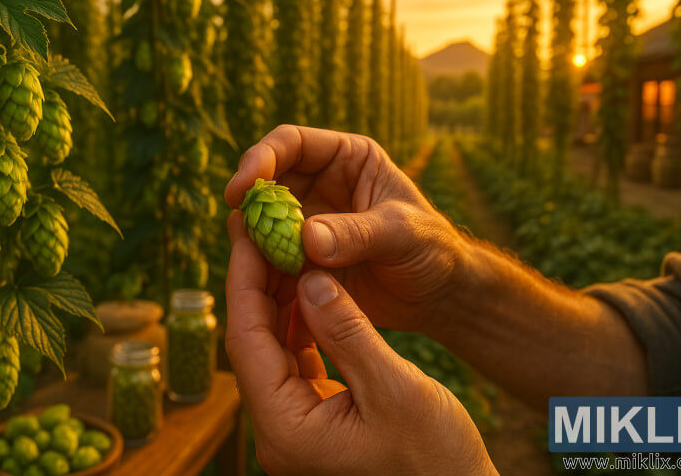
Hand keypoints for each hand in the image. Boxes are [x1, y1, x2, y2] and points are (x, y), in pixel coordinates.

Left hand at [224, 216, 496, 475]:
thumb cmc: (437, 460)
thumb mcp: (395, 389)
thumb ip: (348, 332)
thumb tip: (308, 278)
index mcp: (287, 429)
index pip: (246, 341)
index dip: (244, 279)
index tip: (248, 230)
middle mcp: (279, 430)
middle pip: (253, 342)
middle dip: (256, 282)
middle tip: (261, 227)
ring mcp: (295, 427)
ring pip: (272, 349)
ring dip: (279, 299)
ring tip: (284, 248)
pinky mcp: (314, 420)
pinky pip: (295, 361)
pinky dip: (302, 324)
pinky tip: (311, 291)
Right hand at [225, 125, 464, 333]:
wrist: (438, 296)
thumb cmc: (432, 250)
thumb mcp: (403, 234)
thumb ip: (358, 232)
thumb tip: (307, 237)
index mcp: (347, 159)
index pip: (292, 143)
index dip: (261, 158)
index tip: (243, 186)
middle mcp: (319, 186)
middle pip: (267, 184)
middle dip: (250, 205)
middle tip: (240, 230)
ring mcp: (307, 224)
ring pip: (262, 225)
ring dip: (252, 242)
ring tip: (252, 264)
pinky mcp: (301, 261)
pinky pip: (268, 261)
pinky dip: (261, 273)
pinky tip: (262, 289)